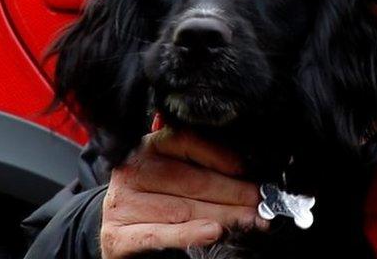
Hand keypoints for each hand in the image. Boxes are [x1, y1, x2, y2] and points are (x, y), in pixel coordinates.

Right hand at [99, 128, 265, 257]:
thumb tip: (246, 174)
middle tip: (259, 201)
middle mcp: (133, 171)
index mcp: (149, 147)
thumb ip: (201, 168)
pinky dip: (189, 234)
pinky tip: (213, 232)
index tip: (247, 170)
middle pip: (190, 179)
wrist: (122, 234)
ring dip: (222, 215)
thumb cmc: (156, 201)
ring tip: (249, 220)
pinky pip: (159, 233)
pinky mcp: (117, 234)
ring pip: (182, 209)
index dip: (220, 156)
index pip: (186, 142)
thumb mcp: (174, 176)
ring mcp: (122, 203)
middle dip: (231, 192)